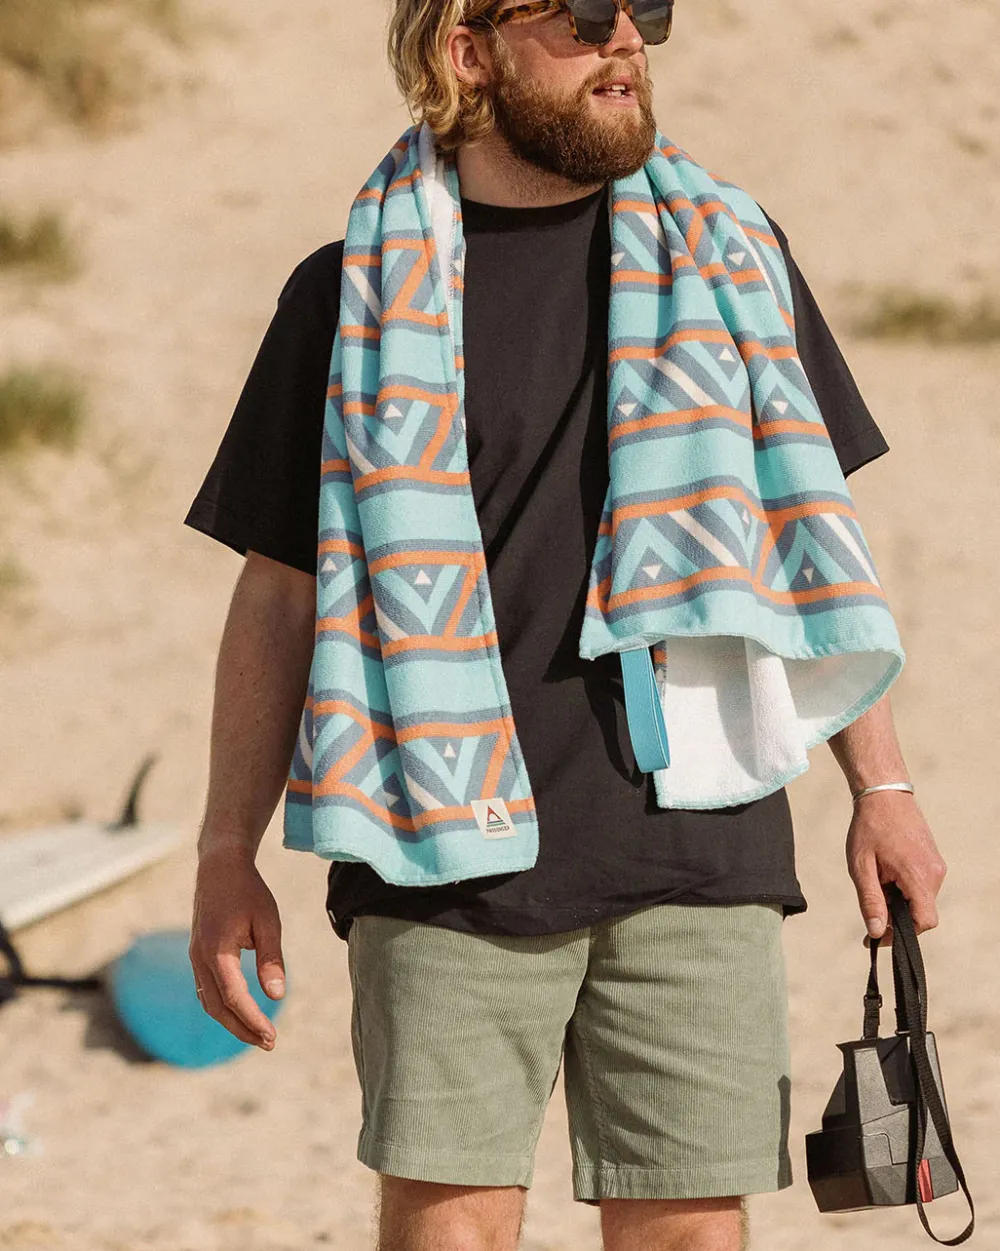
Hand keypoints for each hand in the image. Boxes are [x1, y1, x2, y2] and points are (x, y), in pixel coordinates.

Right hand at [189, 847, 285, 1049]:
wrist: (220, 866)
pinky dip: (222, 1006)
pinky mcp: (197, 954)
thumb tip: (276, 995)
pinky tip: (240, 1013)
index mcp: (217, 951)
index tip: (272, 1037)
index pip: (235, 998)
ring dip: (231, 1021)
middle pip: (218, 1007)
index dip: (253, 1020)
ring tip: (258, 1034)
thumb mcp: (267, 922)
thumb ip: (271, 959)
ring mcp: (195, 957)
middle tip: (269, 1043)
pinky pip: (205, 989)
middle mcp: (199, 958)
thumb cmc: (248, 891)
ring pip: (209, 1001)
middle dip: (242, 1029)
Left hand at [845, 792, 946, 943]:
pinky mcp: (934, 861)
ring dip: (899, 902)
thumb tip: (876, 932)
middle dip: (896, 917)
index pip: (924, 922)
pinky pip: (922, 887)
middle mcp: (935, 873)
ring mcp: (937, 866)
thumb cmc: (869, 828)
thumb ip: (870, 901)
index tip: (878, 934)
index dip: (902, 934)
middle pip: (921, 914)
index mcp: (919, 876)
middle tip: (871, 907)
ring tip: (877, 881)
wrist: (884, 795)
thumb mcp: (861, 866)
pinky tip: (886, 874)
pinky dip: (904, 890)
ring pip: (920, 901)